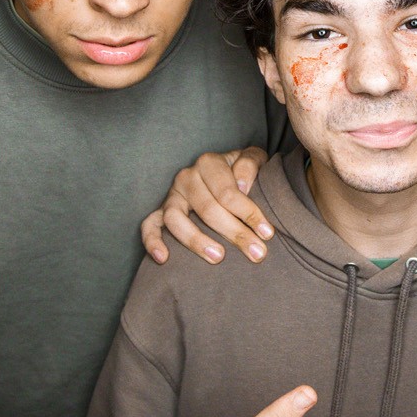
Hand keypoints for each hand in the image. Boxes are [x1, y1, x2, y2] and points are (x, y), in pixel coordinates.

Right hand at [141, 147, 273, 264]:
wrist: (224, 173)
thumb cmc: (242, 170)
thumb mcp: (254, 158)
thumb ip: (251, 164)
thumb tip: (242, 186)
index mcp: (209, 163)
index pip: (228, 192)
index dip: (249, 214)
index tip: (267, 233)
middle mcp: (187, 177)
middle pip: (208, 209)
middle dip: (235, 233)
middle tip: (256, 253)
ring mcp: (172, 195)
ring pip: (176, 219)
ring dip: (197, 240)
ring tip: (218, 258)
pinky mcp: (161, 212)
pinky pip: (149, 226)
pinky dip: (152, 241)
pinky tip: (163, 258)